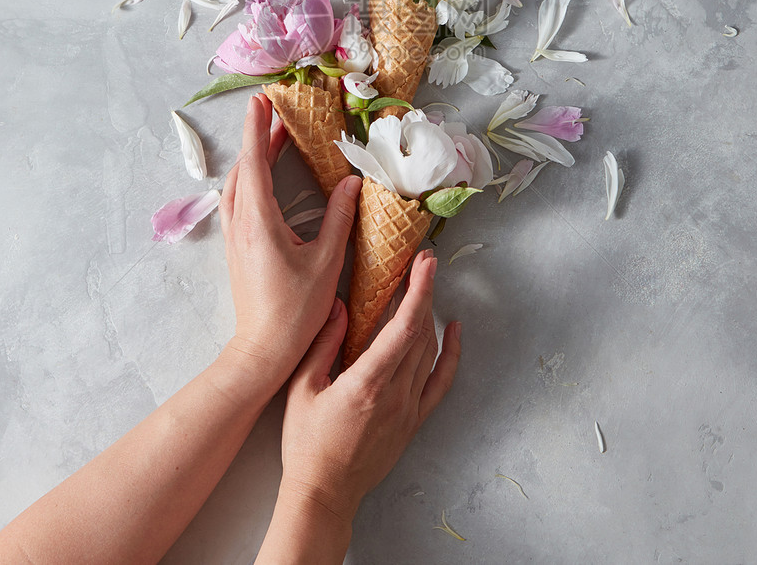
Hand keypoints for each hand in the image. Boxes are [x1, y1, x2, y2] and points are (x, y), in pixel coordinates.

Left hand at [220, 93, 359, 387]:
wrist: (263, 350)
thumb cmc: (296, 310)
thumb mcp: (326, 261)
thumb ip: (338, 218)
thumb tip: (352, 183)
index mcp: (259, 220)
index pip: (254, 161)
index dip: (257, 128)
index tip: (261, 100)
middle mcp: (241, 223)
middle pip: (244, 167)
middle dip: (259, 136)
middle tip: (277, 112)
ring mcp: (235, 236)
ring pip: (238, 183)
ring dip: (254, 157)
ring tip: (276, 138)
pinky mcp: (237, 247)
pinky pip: (239, 199)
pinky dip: (251, 178)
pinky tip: (266, 179)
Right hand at [277, 250, 460, 524]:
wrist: (324, 495)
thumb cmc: (306, 443)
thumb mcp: (302, 389)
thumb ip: (322, 344)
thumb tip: (339, 305)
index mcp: (366, 384)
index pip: (403, 328)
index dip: (418, 292)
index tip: (423, 264)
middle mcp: (395, 395)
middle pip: (420, 332)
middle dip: (424, 292)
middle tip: (424, 261)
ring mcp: (409, 409)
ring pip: (429, 351)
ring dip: (430, 314)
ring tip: (426, 284)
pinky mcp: (413, 421)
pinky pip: (441, 382)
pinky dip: (452, 354)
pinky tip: (454, 330)